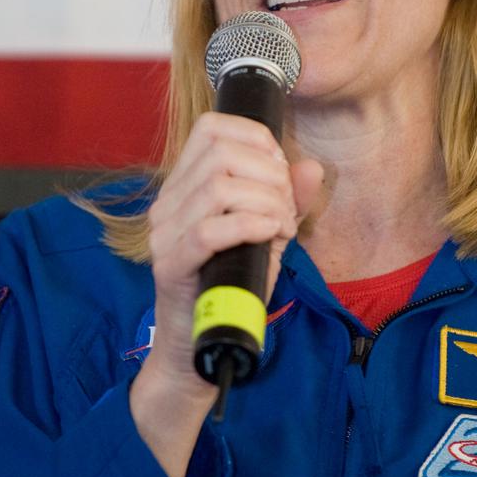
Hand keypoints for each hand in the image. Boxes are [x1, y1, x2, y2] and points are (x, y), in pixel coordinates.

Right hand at [130, 112, 322, 476]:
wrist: (201, 347)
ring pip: (217, 188)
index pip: (211, 129)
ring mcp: (164, 234)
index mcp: (184, 187)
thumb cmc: (232, 287)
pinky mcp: (171, 266)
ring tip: (280, 229)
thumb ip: (288, 199)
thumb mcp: (267, 235)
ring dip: (265, 203)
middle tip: (286, 209)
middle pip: (219, 154)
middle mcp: (167, 204)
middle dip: (268, 175)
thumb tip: (311, 167)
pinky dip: (249, 225)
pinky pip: (209, 230)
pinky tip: (269, 237)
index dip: (254, 138)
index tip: (281, 171)